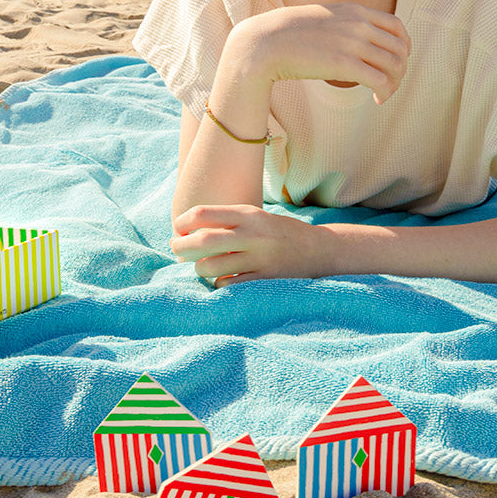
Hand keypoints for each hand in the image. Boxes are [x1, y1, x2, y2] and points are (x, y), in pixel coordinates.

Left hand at [171, 204, 331, 284]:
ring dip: (199, 269)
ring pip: (211, 267)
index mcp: (247, 214)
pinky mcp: (265, 279)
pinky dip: (219, 283)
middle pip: (202, 241)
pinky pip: (229, 284)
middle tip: (176, 251)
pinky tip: (222, 279)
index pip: (202, 213)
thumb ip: (227, 221)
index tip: (178, 230)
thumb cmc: (280, 232)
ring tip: (201, 267)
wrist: (320, 249)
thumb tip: (187, 230)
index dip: (182, 223)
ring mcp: (259, 258)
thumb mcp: (255, 217)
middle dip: (181, 248)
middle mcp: (252, 234)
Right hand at [237, 3, 409, 103]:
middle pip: (399, 48)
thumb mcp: (323, 17)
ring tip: (383, 93)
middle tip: (390, 83)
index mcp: (355, 10)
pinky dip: (385, 92)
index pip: (397, 26)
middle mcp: (359, 24)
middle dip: (400, 69)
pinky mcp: (345, 64)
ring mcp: (353, 43)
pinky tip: (377, 99)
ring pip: (394, 65)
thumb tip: (353, 39)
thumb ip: (343, 23)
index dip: (404, 45)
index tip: (397, 60)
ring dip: (394, 83)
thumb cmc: (289, 34)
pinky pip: (380, 80)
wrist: (266, 42)